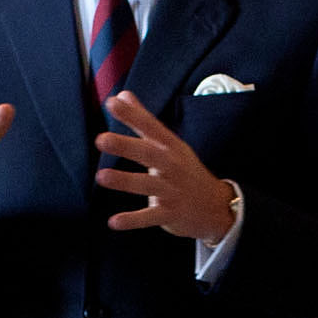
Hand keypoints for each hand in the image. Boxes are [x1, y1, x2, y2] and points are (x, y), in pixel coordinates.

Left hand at [96, 93, 237, 243]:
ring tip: (101, 177)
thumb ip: (143, 121)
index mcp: (171, 147)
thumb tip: (122, 95)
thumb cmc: (185, 171)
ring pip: (147, 185)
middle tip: (101, 139)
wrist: (216, 207)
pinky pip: (150, 217)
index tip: (113, 103)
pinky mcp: (171, 214)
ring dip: (124, 181)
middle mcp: (172, 166)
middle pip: (148, 154)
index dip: (133, 115)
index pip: (151, 127)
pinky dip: (133, 220)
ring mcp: (172, 191)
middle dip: (126, 146)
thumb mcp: (170, 144)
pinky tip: (113, 222)